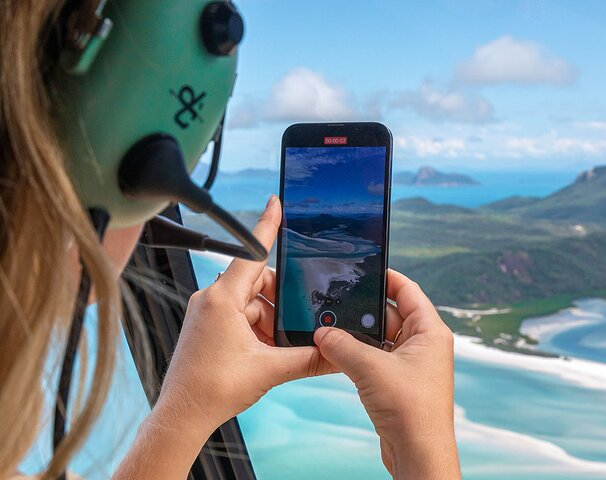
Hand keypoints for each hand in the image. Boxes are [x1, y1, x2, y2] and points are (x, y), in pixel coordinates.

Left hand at [158, 195, 334, 430]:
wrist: (182, 416)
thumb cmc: (211, 389)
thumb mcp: (269, 369)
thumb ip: (307, 358)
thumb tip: (336, 354)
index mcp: (222, 299)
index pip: (251, 253)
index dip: (267, 226)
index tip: (276, 203)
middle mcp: (211, 299)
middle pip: (257, 282)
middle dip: (280, 302)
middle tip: (296, 323)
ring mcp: (208, 313)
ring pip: (251, 303)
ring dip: (269, 321)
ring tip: (277, 349)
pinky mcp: (207, 327)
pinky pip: (240, 316)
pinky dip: (258, 330)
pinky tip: (266, 352)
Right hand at [313, 270, 460, 479]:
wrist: (418, 453)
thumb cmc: (411, 409)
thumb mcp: (371, 368)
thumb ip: (343, 345)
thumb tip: (323, 333)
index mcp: (430, 331)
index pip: (408, 290)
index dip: (387, 277)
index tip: (365, 268)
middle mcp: (424, 344)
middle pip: (390, 314)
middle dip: (363, 311)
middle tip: (336, 302)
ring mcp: (412, 363)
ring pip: (380, 338)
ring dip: (358, 336)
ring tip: (331, 329)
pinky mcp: (399, 381)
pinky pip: (376, 358)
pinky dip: (358, 355)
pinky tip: (337, 353)